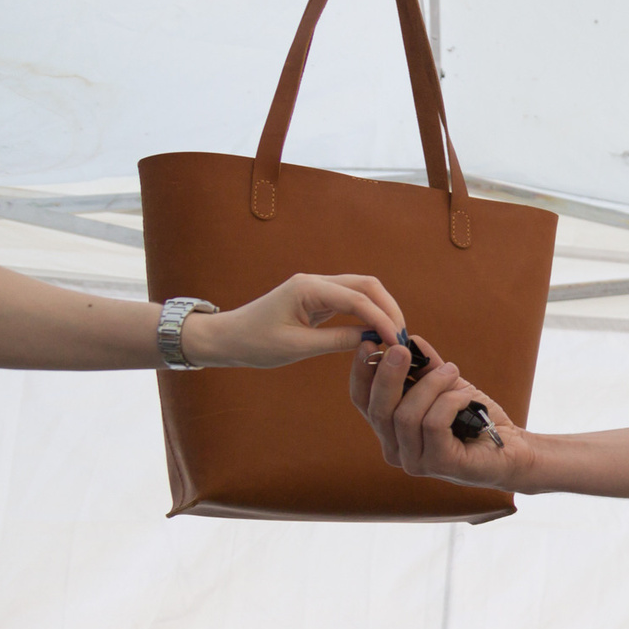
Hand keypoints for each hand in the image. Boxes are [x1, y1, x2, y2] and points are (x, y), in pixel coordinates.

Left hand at [181, 274, 404, 368]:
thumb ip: (338, 341)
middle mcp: (315, 281)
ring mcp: (316, 288)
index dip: (382, 320)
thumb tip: (373, 340)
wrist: (226, 338)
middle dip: (389, 308)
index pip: (358, 299)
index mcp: (308, 288)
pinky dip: (368, 313)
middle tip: (403, 337)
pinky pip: (351, 301)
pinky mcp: (316, 298)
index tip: (397, 342)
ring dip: (381, 309)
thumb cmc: (254, 343)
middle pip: (367, 286)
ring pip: (362, 290)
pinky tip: (376, 331)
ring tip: (394, 335)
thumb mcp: (297, 347)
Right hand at [348, 333, 530, 489]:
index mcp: (391, 430)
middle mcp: (396, 449)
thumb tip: (408, 338)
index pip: (362, 401)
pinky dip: (450, 402)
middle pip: (378, 409)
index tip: (370, 343)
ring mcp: (415, 461)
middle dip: (388, 375)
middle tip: (401, 349)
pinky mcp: (440, 464)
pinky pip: (434, 424)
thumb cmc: (476, 418)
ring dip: (431, 385)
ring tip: (452, 371)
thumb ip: (425, 367)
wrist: (512, 448)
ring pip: (406, 415)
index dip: (361, 372)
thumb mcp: (446, 386)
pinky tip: (466, 397)